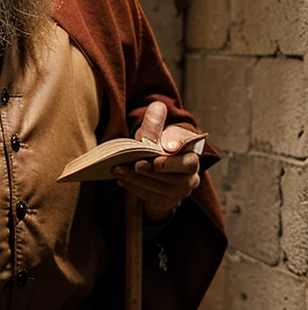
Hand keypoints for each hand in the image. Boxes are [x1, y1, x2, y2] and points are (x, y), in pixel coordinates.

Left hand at [113, 101, 200, 222]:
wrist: (159, 167)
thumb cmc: (159, 145)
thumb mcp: (156, 133)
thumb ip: (156, 122)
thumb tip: (156, 107)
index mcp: (192, 157)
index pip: (187, 162)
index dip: (172, 163)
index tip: (156, 160)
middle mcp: (190, 177)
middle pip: (173, 179)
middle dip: (150, 172)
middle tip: (134, 165)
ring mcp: (179, 192)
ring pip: (159, 189)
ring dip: (136, 180)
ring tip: (118, 170)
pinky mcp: (166, 202)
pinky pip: (150, 198)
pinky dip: (134, 188)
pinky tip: (121, 180)